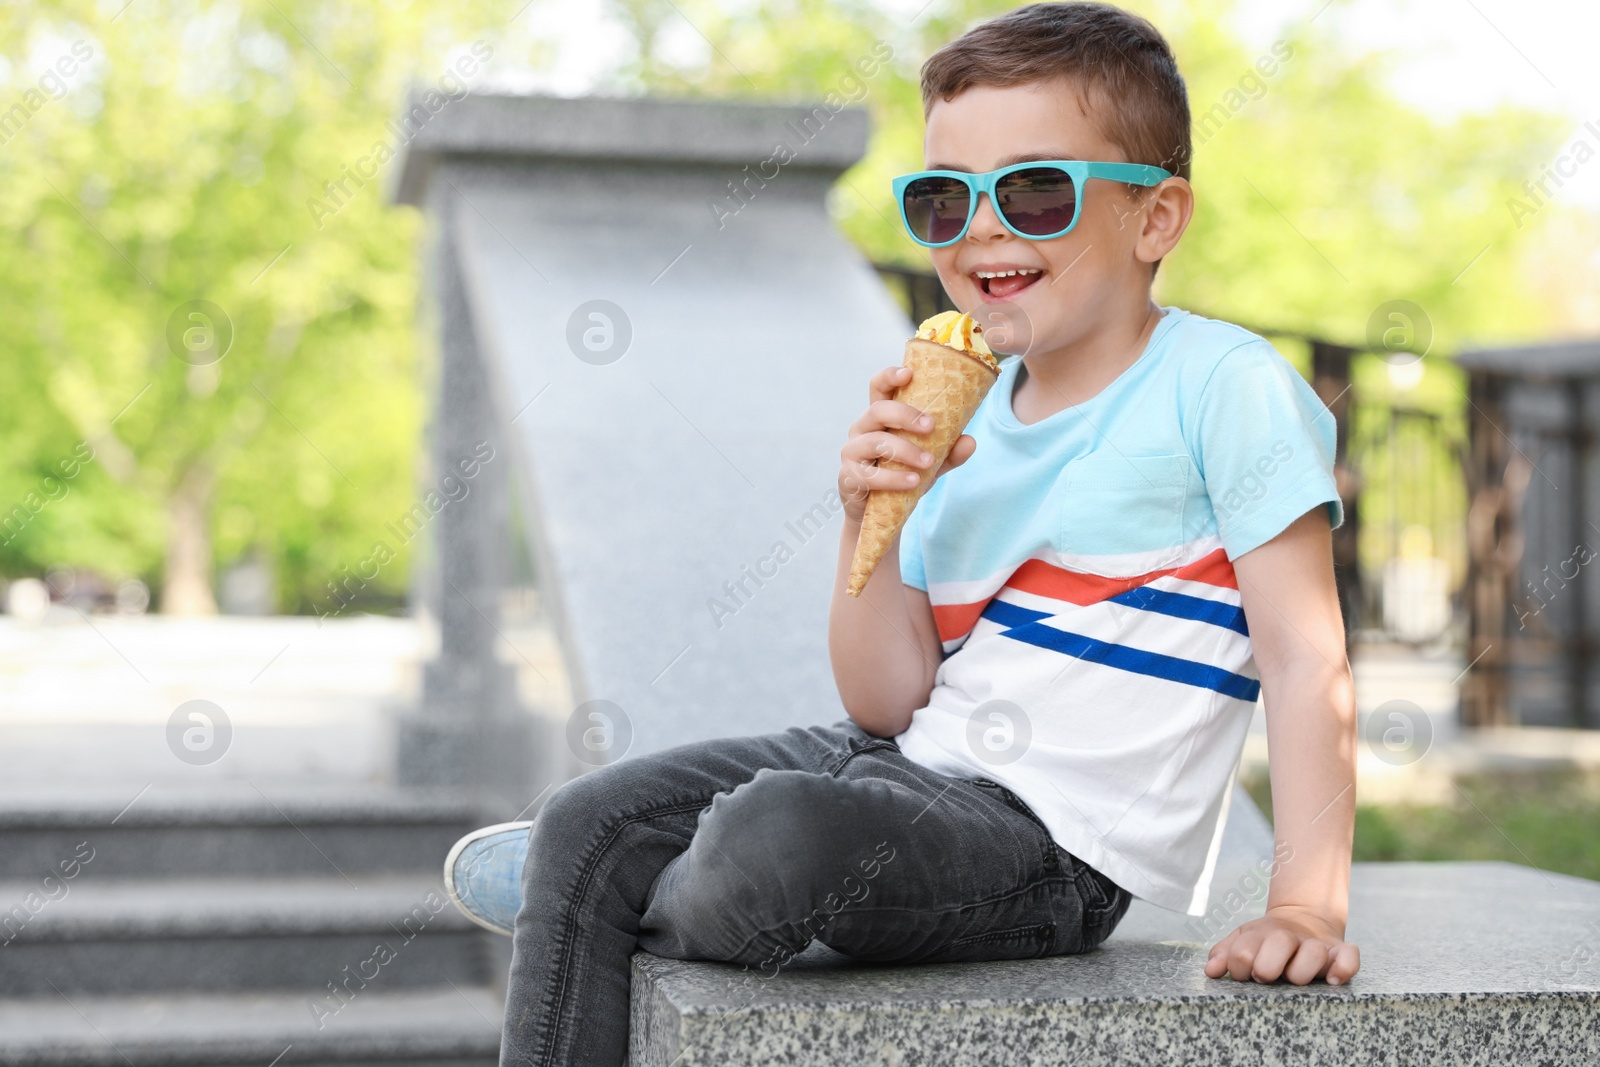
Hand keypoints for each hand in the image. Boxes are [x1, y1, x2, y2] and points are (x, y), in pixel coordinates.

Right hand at [840, 365, 976, 523]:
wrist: (879, 514)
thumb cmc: (901, 476)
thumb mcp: (930, 463)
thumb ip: (949, 452)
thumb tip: (970, 441)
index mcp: (881, 417)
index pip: (879, 388)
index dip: (890, 376)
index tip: (909, 374)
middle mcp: (862, 429)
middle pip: (878, 410)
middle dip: (905, 415)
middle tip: (931, 426)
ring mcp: (852, 452)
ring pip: (875, 442)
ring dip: (905, 450)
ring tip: (928, 462)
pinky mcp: (849, 477)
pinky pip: (870, 475)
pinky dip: (894, 478)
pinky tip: (913, 481)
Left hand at [1204, 904, 1359, 984]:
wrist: (1304, 917)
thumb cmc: (1267, 940)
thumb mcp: (1244, 939)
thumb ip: (1225, 953)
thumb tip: (1211, 970)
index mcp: (1262, 936)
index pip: (1243, 952)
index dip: (1238, 967)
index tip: (1242, 975)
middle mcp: (1290, 938)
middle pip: (1278, 945)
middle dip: (1267, 967)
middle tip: (1266, 976)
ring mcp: (1317, 945)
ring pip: (1313, 953)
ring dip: (1302, 969)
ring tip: (1295, 979)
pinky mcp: (1341, 952)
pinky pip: (1349, 957)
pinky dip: (1343, 967)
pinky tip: (1332, 979)